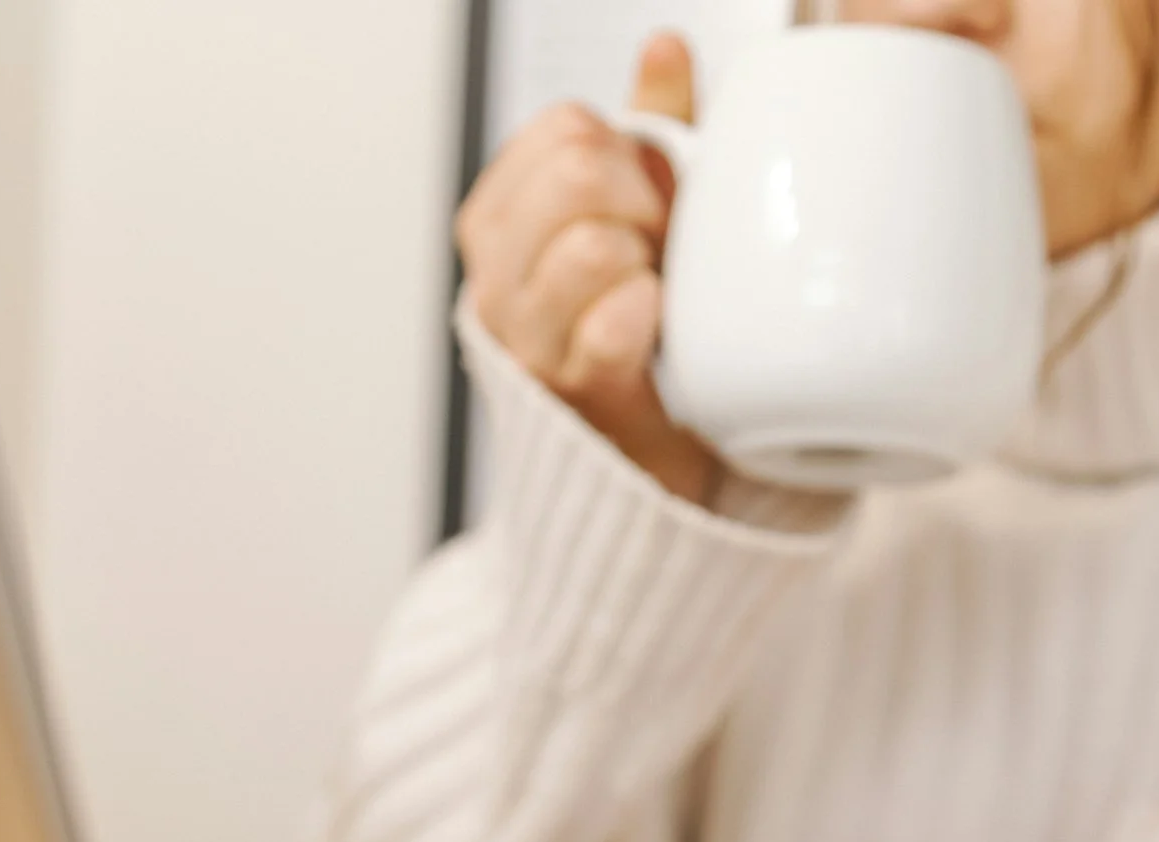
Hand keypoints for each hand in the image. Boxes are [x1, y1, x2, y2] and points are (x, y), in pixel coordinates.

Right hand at [456, 32, 718, 504]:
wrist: (641, 474)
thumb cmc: (639, 345)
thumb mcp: (643, 225)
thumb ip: (652, 137)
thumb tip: (663, 49)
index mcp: (501, 223)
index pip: (561, 129)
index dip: (627, 153)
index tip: (649, 204)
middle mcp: (495, 280)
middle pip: (574, 172)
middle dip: (641, 200)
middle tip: (660, 253)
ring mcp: (526, 342)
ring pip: (593, 244)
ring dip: (649, 263)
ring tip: (657, 298)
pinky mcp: (574, 396)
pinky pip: (613, 325)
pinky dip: (648, 314)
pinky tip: (656, 328)